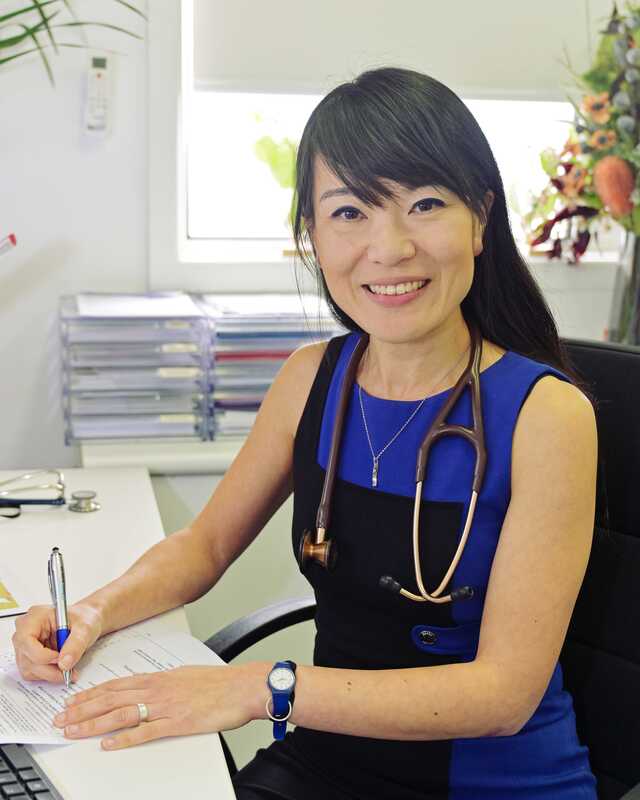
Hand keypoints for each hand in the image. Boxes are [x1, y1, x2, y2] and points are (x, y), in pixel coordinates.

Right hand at [12, 602, 103, 682]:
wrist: (87, 620)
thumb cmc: (83, 618)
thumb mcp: (85, 628)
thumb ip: (75, 644)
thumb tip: (64, 663)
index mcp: (36, 616)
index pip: (26, 640)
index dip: (40, 655)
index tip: (59, 659)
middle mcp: (26, 630)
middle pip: (26, 657)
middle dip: (48, 669)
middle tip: (68, 671)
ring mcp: (26, 645)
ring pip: (28, 669)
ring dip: (49, 673)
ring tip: (68, 668)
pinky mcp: (29, 656)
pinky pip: (33, 672)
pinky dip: (48, 674)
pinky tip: (61, 666)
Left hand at [51, 664, 264, 749]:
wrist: (243, 687)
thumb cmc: (219, 682)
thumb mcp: (186, 675)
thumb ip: (163, 682)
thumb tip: (146, 687)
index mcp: (159, 677)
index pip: (116, 684)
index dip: (91, 693)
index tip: (72, 701)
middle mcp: (158, 689)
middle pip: (112, 698)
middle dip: (84, 709)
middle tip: (62, 718)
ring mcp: (167, 706)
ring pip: (122, 713)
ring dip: (95, 723)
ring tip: (74, 731)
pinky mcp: (179, 722)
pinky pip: (146, 731)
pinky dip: (125, 738)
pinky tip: (109, 744)